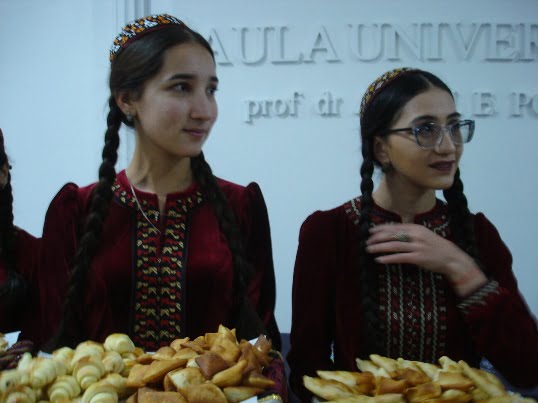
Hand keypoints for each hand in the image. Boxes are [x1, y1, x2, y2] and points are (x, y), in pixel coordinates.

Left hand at [366, 223, 486, 295]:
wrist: (451, 258)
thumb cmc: (435, 247)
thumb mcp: (423, 235)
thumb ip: (409, 233)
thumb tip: (392, 233)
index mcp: (416, 228)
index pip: (394, 226)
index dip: (381, 229)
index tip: (370, 231)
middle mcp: (416, 235)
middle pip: (392, 234)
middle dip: (377, 238)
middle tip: (366, 241)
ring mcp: (418, 246)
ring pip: (394, 245)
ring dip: (379, 247)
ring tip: (369, 249)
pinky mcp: (419, 258)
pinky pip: (400, 257)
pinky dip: (388, 258)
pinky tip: (379, 259)